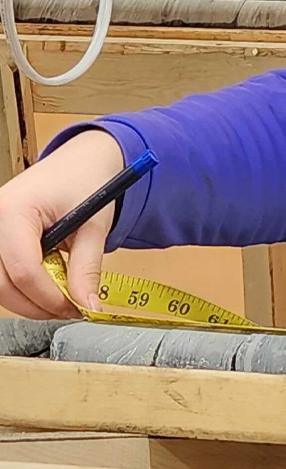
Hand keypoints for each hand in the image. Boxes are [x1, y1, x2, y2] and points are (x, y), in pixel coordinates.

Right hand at [0, 130, 123, 318]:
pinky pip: (2, 272)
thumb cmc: (87, 181)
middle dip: (37, 304)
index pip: (23, 269)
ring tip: (62, 296)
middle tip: (70, 309)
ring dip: (29, 298)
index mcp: (16, 209)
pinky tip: (48, 282)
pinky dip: (24, 284)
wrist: (82, 160)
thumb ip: (87, 268)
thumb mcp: (94, 225)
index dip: (48, 297)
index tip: (75, 307)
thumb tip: (87, 307)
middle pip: (3, 283)